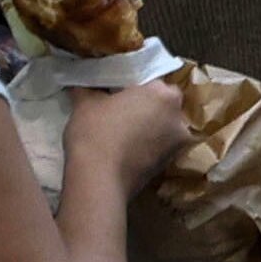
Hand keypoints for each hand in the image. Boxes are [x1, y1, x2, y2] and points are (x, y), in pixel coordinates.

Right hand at [58, 81, 181, 202]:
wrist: (99, 179)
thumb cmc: (94, 133)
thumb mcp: (86, 103)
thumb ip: (89, 89)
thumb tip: (82, 84)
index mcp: (163, 94)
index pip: (150, 81)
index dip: (132, 86)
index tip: (116, 92)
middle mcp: (179, 115)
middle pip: (161, 103)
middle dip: (144, 105)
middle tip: (119, 110)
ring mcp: (179, 141)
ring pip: (163, 125)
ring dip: (148, 125)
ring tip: (123, 131)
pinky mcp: (172, 162)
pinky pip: (160, 144)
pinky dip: (148, 143)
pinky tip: (128, 146)